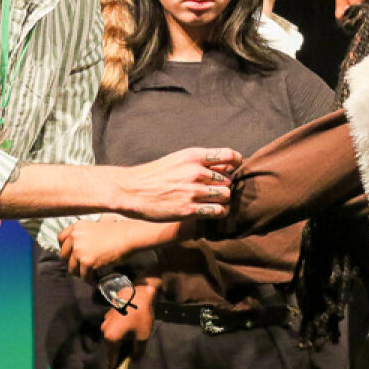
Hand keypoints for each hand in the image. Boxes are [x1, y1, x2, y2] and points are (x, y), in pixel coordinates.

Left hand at [59, 220, 139, 279]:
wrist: (129, 236)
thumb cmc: (118, 232)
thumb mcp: (96, 227)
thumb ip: (84, 235)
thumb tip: (79, 249)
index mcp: (77, 227)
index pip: (61, 238)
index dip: (64, 248)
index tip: (69, 254)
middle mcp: (75, 237)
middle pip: (63, 255)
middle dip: (71, 263)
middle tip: (79, 268)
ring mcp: (80, 249)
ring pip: (72, 268)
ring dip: (79, 273)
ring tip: (88, 276)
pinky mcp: (87, 261)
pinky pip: (84, 275)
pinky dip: (89, 280)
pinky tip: (94, 281)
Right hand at [101, 282, 157, 368]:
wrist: (138, 292)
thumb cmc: (140, 314)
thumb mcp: (143, 335)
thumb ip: (139, 350)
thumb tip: (136, 360)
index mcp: (111, 338)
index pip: (111, 357)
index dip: (114, 365)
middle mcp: (105, 331)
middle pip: (110, 347)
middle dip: (116, 354)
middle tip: (123, 360)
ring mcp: (106, 322)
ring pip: (111, 337)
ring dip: (118, 342)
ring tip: (127, 346)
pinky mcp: (109, 314)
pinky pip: (112, 328)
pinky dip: (118, 333)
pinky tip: (127, 332)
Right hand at [118, 147, 242, 221]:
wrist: (132, 190)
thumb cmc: (156, 174)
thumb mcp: (178, 159)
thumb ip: (201, 162)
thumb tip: (226, 167)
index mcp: (194, 156)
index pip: (230, 156)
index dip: (236, 163)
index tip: (233, 169)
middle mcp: (196, 172)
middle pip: (228, 180)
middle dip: (224, 185)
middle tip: (215, 190)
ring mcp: (193, 192)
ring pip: (226, 196)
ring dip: (223, 200)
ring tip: (214, 201)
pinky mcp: (189, 210)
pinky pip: (218, 211)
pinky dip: (220, 212)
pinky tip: (213, 211)